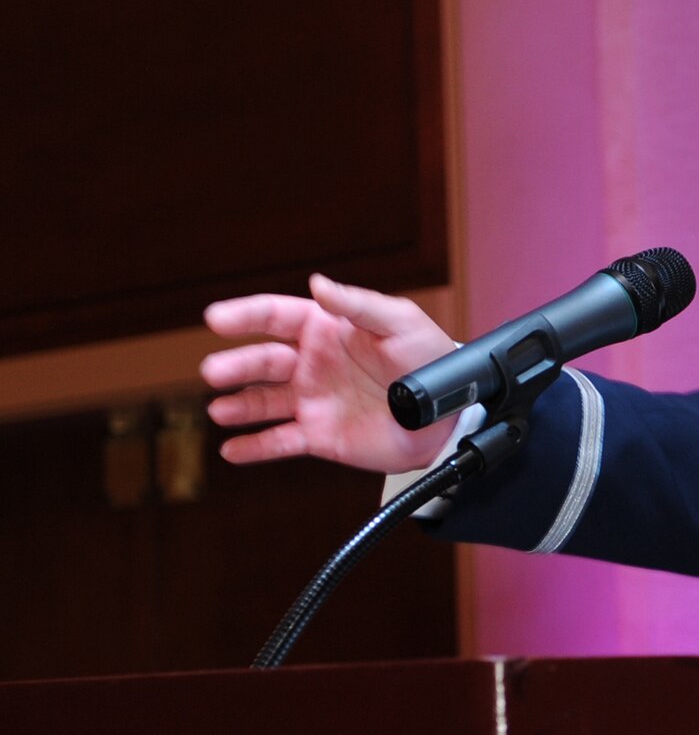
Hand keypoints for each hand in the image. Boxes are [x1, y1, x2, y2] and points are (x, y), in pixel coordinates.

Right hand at [202, 274, 458, 473]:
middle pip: (263, 361)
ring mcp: (313, 400)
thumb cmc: (428, 358)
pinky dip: (254, 447)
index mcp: (328, 330)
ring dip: (238, 406)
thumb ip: (358, 305)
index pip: (277, 316)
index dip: (246, 315)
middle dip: (237, 365)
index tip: (215, 318)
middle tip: (214, 371)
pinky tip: (232, 450)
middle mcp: (313, 364)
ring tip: (220, 410)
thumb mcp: (400, 322)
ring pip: (263, 402)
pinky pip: (279, 441)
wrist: (448, 414)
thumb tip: (318, 284)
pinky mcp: (320, 435)